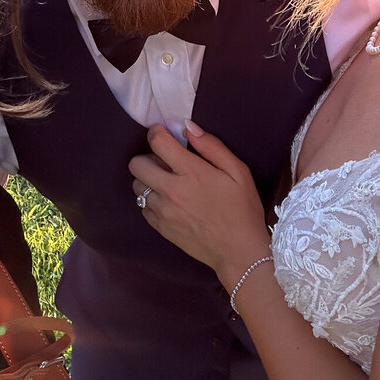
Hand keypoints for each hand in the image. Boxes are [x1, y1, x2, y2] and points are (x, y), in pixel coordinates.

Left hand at [128, 121, 271, 285]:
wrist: (239, 252)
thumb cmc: (242, 209)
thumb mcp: (238, 172)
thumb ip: (212, 147)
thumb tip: (188, 128)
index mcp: (191, 172)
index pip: (157, 143)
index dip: (156, 133)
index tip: (163, 134)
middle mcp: (171, 190)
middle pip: (137, 164)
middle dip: (148, 157)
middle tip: (166, 161)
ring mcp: (163, 211)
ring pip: (137, 186)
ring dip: (148, 179)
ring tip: (167, 183)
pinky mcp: (161, 228)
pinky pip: (142, 207)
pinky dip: (151, 200)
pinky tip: (169, 202)